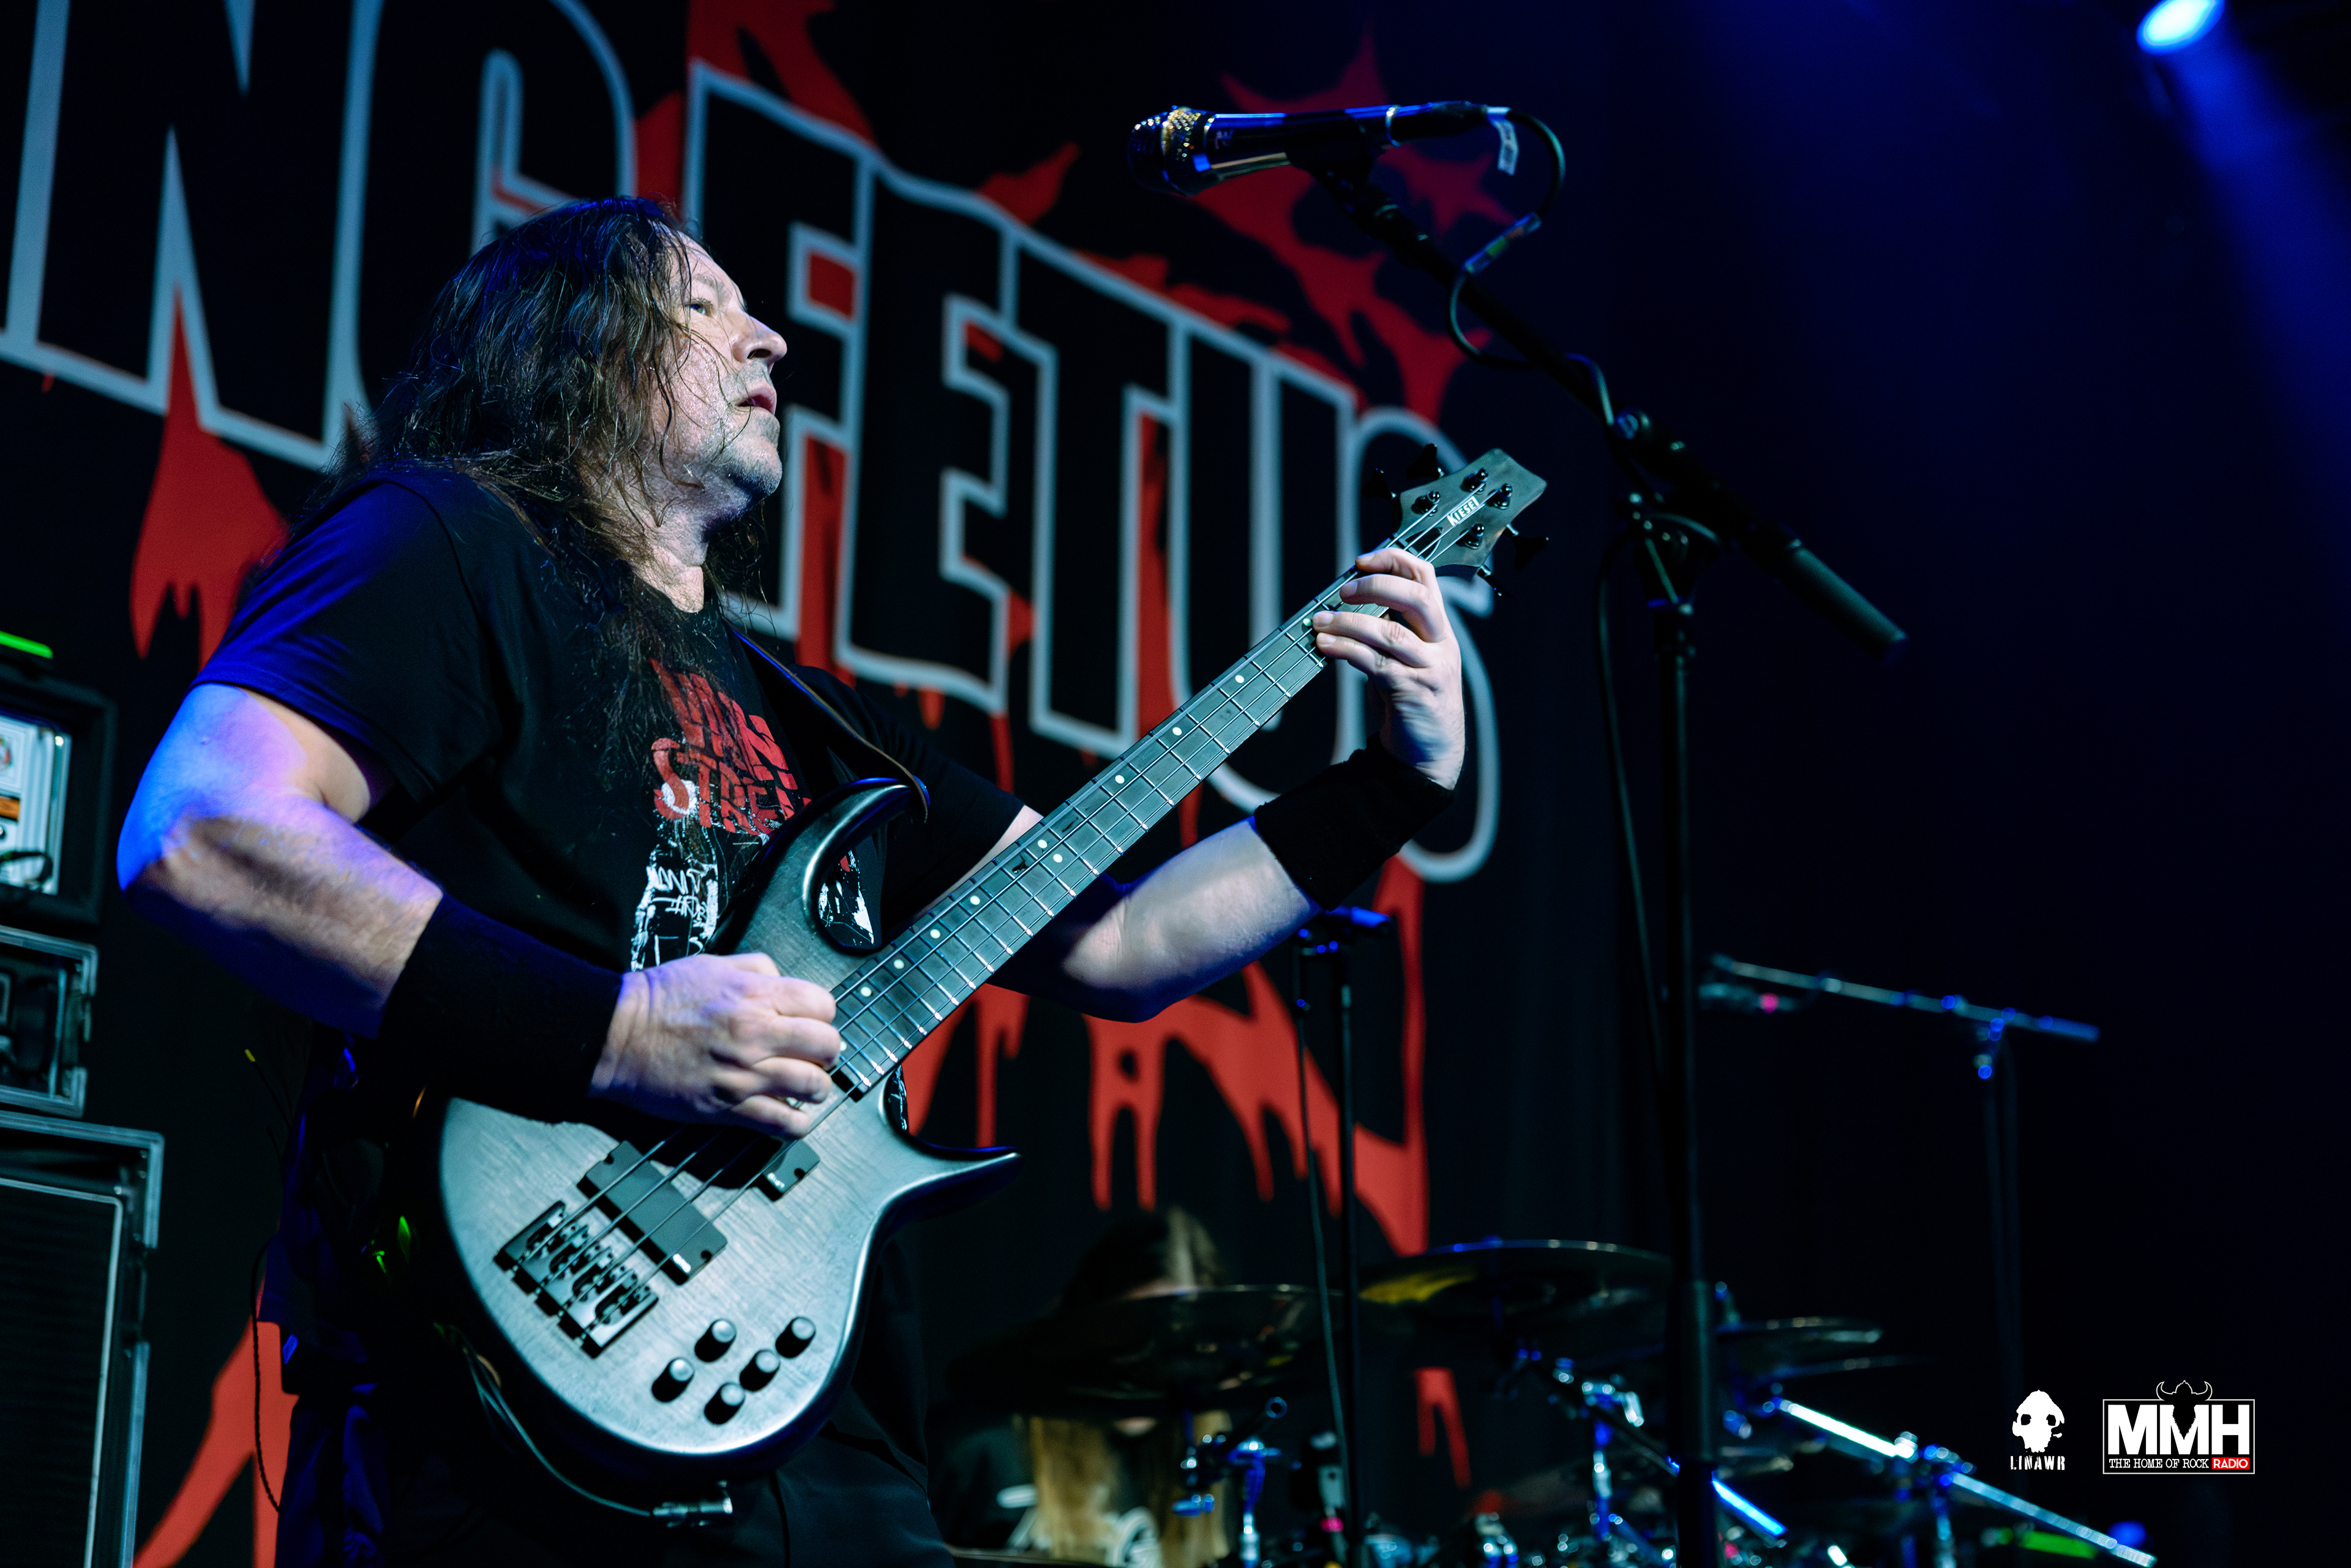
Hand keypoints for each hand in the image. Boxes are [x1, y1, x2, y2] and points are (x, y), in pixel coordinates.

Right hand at [590, 952, 839, 1135]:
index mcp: (755, 994)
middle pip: (827, 1045)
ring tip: (808, 1087)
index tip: (814, 1023)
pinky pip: (783, 1122)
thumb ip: (756, 968)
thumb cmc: (658, 999)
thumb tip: (782, 980)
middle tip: (816, 1056)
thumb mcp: (712, 964)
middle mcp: (756, 1033)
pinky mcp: (729, 1106)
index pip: (822, 1005)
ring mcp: (745, 1072)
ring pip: (813, 1085)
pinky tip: (794, 1116)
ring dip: (817, 1087)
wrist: (616, 1034)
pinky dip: (797, 1123)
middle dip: (826, 1052)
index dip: (822, 1015)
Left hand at [1313, 547, 1466, 788]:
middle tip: (1342, 591)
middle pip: (1414, 597)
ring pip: (1389, 632)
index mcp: (1440, 629)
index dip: (1394, 561)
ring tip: (1320, 622)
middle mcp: (1441, 644)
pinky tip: (1326, 647)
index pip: (1426, 578)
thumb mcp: (1408, 659)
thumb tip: (1348, 604)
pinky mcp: (1412, 691)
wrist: (1430, 753)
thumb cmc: (1413, 702)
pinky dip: (1346, 650)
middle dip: (1374, 587)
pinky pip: (1375, 663)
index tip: (1361, 561)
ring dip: (1348, 623)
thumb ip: (1390, 631)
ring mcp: (1430, 668)